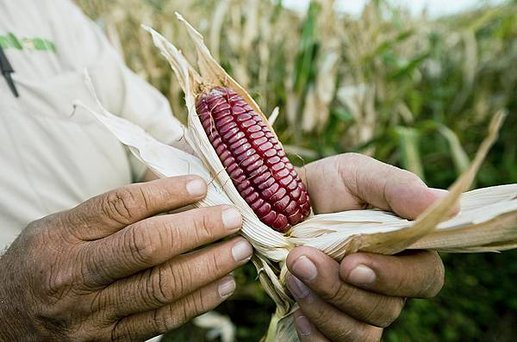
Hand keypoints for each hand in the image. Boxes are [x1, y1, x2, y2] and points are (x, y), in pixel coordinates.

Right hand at [0, 176, 251, 340]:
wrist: (6, 319)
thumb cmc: (45, 262)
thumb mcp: (65, 225)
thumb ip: (115, 210)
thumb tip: (176, 184)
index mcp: (64, 236)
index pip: (120, 207)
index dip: (166, 193)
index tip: (202, 184)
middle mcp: (76, 275)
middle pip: (145, 248)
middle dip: (197, 230)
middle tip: (233, 218)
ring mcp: (93, 313)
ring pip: (159, 288)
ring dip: (208, 267)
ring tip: (239, 250)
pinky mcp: (110, 340)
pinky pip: (161, 322)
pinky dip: (197, 302)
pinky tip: (224, 284)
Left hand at [287, 153, 446, 340]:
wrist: (280, 203)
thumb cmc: (327, 186)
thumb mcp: (358, 174)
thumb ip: (398, 188)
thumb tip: (448, 206)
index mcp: (406, 250)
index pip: (425, 278)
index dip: (394, 278)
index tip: (353, 264)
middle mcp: (387, 285)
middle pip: (386, 310)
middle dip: (343, 291)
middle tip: (303, 260)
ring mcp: (358, 306)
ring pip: (359, 332)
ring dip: (323, 306)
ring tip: (292, 272)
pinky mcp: (329, 321)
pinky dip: (315, 334)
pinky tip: (297, 309)